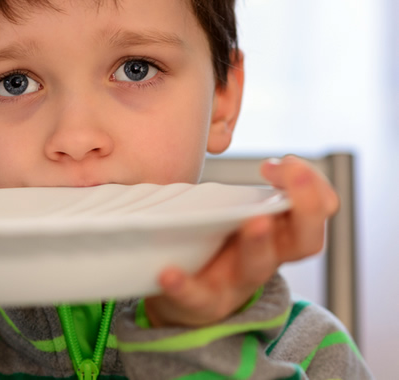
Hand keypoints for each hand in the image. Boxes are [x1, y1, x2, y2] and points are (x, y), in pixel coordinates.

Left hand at [144, 155, 338, 326]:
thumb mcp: (232, 213)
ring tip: (254, 222)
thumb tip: (215, 117)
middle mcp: (265, 258)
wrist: (182, 301)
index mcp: (277, 233)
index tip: (285, 161)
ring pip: (257, 267)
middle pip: (304, 240)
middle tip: (289, 172)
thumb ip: (234, 182)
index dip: (311, 186)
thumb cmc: (212, 246)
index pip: (316, 210)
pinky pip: (196, 296)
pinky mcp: (201, 303)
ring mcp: (235, 283)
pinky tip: (168, 273)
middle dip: (304, 207)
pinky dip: (184, 286)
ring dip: (258, 243)